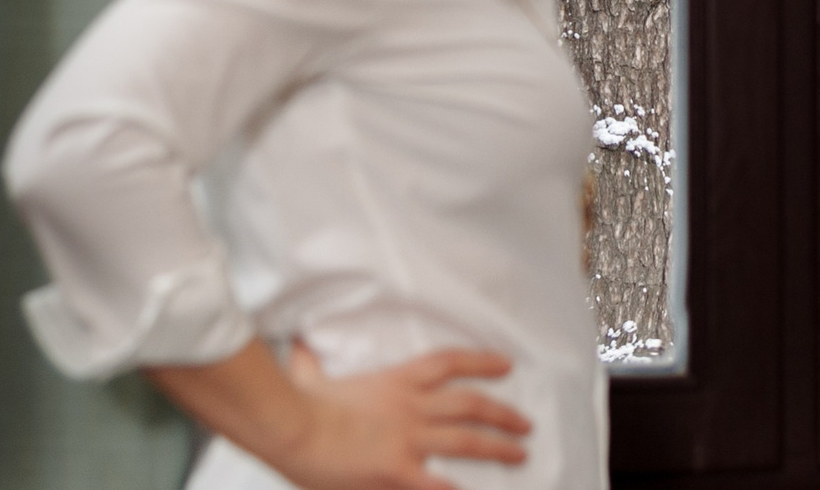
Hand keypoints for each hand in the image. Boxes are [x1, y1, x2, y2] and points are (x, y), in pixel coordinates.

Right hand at [149, 340, 530, 489]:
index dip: (481, 361)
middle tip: (526, 423)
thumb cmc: (299, 403)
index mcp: (395, 381)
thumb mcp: (309, 373)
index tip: (507, 364)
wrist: (292, 427)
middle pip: (470, 404)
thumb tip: (298, 344)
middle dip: (503, 413)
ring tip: (521, 453)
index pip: (448, 363)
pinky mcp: (398, 470)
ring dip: (499, 447)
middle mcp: (411, 407)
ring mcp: (408, 439)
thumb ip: (310, 361)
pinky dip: (457, 489)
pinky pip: (439, 483)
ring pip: (468, 440)